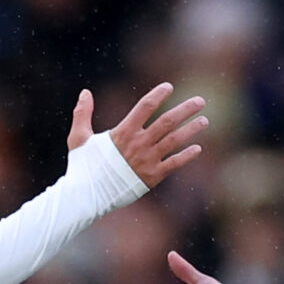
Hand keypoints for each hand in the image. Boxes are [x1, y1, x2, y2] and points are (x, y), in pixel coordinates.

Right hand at [67, 83, 206, 186]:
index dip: (158, 94)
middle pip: (167, 121)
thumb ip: (82, 114)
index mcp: (123, 132)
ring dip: (191, 129)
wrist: (89, 196)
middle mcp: (139, 143)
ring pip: (175, 141)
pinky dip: (187, 156)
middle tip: (200, 100)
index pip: (145, 106)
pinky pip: (174, 164)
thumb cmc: (83, 167)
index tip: (169, 87)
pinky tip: (198, 148)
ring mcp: (147, 160)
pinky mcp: (152, 177)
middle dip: (185, 109)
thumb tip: (85, 92)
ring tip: (205, 120)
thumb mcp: (79, 138)